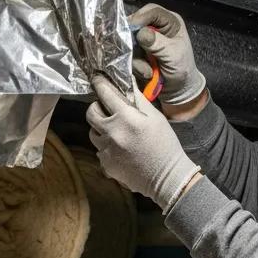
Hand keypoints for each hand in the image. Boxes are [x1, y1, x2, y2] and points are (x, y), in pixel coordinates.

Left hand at [86, 76, 200, 212]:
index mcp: (126, 117)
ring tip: (116, 131)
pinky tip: (120, 149)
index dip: (99, 84)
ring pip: (92, 132)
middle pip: (91, 112)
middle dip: (97, 107)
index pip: (105, 94)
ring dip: (100, 128)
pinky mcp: (105, 164)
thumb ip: (138, 99)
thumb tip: (127, 83)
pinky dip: (106, 146)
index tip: (97, 80)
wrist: (166, 178)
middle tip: (107, 109)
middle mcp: (112, 132)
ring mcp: (106, 149)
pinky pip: (99, 149)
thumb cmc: (165, 145)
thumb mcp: (156, 117)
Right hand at [129, 3, 206, 106]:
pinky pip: (128, 55)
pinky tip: (147, 73)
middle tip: (134, 53)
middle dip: (134, 40)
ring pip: (129, 41)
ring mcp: (145, 41)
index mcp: (170, 22)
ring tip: (148, 71)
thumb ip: (158, 44)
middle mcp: (156, 28)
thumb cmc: (183, 70)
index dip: (141, 17)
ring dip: (136, 58)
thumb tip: (141, 33)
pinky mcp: (137, 53)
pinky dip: (136, 66)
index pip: (152, 11)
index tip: (131, 28)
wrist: (178, 91)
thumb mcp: (174, 56)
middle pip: (136, 24)